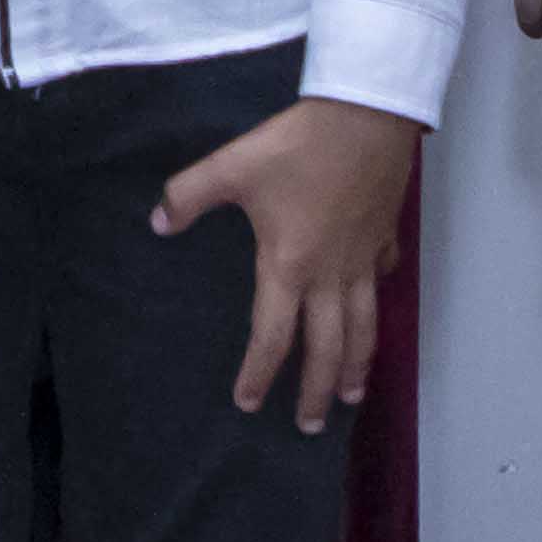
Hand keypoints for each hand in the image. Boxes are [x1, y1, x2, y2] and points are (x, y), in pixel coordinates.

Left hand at [157, 95, 422, 429]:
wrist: (367, 116)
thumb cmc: (298, 144)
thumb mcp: (231, 166)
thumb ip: (187, 196)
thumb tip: (157, 224)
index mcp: (288, 266)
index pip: (272, 336)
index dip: (259, 373)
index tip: (249, 402)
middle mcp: (329, 276)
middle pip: (327, 349)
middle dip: (316, 392)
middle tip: (309, 425)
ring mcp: (362, 260)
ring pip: (363, 328)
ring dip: (356, 366)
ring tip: (351, 396)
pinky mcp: (383, 239)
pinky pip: (381, 284)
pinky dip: (377, 308)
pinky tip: (373, 315)